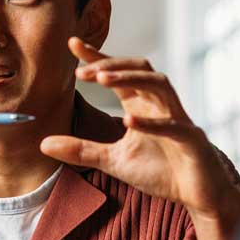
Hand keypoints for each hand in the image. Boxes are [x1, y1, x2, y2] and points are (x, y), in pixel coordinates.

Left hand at [40, 38, 239, 239]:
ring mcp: (178, 119)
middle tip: (81, 69)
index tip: (71, 44)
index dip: (97, 57)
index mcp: (142, 104)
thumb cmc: (160, 171)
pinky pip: (173, 125)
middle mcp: (160, 104)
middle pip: (139, 68)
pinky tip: (129, 120)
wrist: (197, 196)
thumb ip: (81, 150)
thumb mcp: (113, 161)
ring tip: (102, 77)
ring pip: (159, 85)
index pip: (118, 73)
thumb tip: (42, 144)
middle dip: (111, 64)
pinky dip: (151, 122)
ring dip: (130, 79)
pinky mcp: (191, 140)